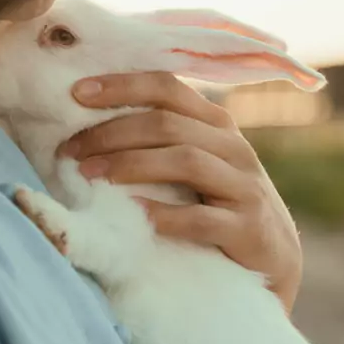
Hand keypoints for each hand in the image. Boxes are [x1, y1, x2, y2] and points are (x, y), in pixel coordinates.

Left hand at [58, 72, 303, 311]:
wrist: (273, 258)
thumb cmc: (218, 205)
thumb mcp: (197, 164)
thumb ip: (161, 141)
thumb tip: (88, 126)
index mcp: (215, 124)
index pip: (167, 87)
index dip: (122, 85)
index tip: (76, 93)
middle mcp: (233, 146)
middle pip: (167, 123)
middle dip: (111, 132)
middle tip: (70, 150)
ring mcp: (244, 185)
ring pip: (185, 160)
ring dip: (130, 165)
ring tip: (88, 176)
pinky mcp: (248, 228)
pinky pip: (202, 218)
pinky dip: (163, 215)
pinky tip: (134, 215)